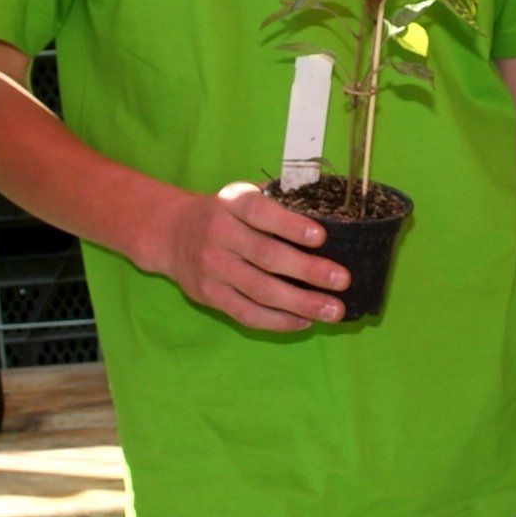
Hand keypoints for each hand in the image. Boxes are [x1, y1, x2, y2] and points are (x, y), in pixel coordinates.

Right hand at [158, 181, 350, 330]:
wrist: (173, 233)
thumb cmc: (226, 214)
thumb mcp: (243, 195)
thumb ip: (278, 201)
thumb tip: (331, 213)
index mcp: (231, 203)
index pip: (261, 213)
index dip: (290, 225)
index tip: (321, 238)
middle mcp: (219, 234)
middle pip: (266, 256)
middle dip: (308, 271)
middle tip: (342, 280)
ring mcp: (212, 267)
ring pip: (260, 290)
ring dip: (300, 303)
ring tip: (333, 310)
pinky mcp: (209, 295)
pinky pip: (247, 313)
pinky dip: (278, 321)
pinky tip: (305, 321)